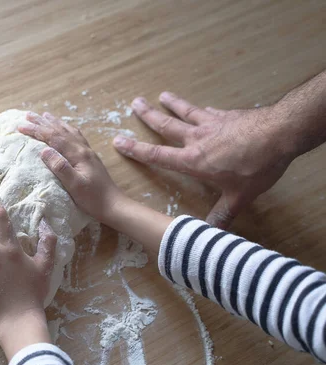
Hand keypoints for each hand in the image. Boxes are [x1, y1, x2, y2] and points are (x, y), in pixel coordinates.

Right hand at [18, 112, 124, 226]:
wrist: (113, 205)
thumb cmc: (93, 199)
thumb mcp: (75, 185)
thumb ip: (60, 167)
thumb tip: (44, 150)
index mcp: (78, 154)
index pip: (53, 137)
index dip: (37, 130)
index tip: (21, 126)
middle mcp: (83, 149)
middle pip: (60, 130)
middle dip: (42, 122)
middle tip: (27, 115)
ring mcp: (87, 152)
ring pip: (68, 131)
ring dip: (54, 122)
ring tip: (44, 115)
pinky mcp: (89, 157)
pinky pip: (75, 136)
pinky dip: (66, 129)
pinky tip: (65, 129)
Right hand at [113, 93, 294, 227]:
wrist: (280, 133)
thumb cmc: (257, 166)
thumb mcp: (239, 196)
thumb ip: (223, 214)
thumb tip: (210, 234)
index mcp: (193, 161)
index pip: (158, 156)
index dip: (136, 150)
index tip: (118, 141)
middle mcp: (197, 139)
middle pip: (167, 126)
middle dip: (148, 116)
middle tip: (134, 104)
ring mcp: (212, 124)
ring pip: (186, 112)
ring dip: (172, 104)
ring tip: (160, 95)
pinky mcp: (228, 115)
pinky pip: (209, 111)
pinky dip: (201, 109)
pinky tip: (201, 107)